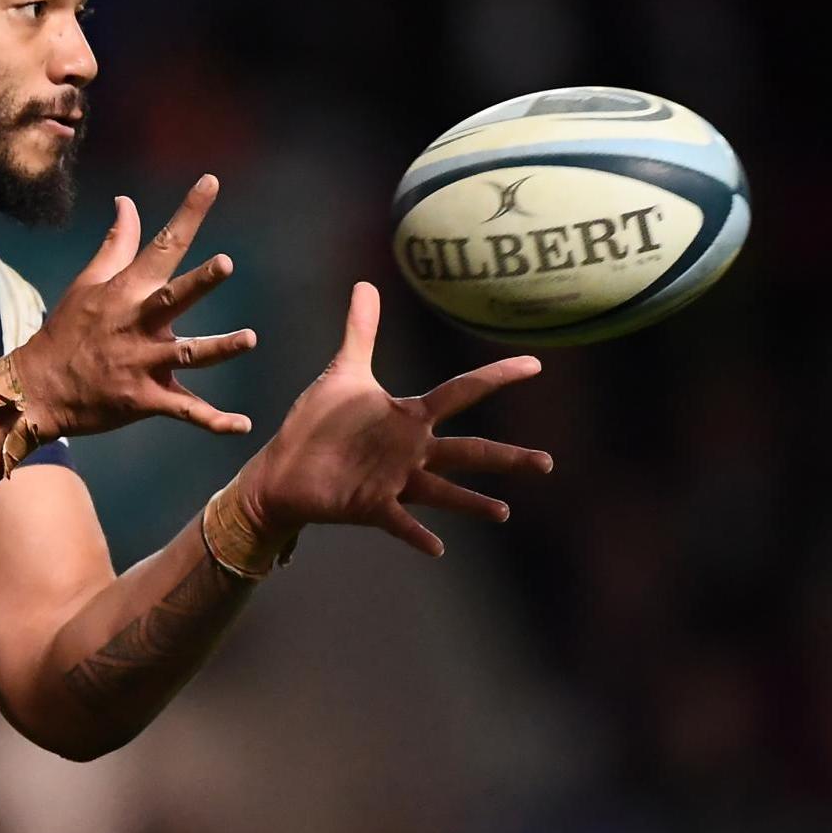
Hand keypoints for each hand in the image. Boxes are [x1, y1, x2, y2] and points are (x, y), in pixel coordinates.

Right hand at [11, 175, 257, 438]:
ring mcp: (142, 364)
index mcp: (125, 292)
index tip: (211, 182)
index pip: (162, 245)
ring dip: (217, 349)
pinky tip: (242, 425)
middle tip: (225, 264)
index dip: (188, 214)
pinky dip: (213, 420)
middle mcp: (137, 325)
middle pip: (173, 299)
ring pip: (186, 356)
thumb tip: (128, 202)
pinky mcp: (145, 400)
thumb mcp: (88, 283)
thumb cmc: (66, 331)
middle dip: (198, 282)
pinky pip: (184, 411)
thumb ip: (117, 244)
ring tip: (249, 339)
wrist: (38, 390)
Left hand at [240, 282, 553, 556]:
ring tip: (503, 511)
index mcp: (408, 417)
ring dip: (472, 502)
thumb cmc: (318, 425)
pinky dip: (417, 534)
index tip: (535, 364)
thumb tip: (365, 284)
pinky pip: (399, 522)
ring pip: (443, 491)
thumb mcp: (343, 373)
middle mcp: (410, 451)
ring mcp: (393, 481)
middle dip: (507, 457)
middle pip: (468, 451)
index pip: (461, 392)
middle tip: (548, 463)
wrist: (283, 469)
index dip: (496, 376)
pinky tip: (438, 548)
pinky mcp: (370, 505)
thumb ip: (360, 331)